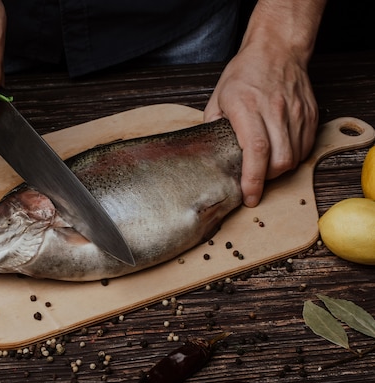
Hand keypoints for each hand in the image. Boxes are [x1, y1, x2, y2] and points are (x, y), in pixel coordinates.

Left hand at [204, 0, 324, 206]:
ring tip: (266, 165)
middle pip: (280, 159)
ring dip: (280, 169)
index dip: (253, 179)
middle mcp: (274, 111)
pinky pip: (305, 147)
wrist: (277, 49)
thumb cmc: (245, 73)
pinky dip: (294, 157)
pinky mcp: (310, 114)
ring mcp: (295, 112)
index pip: (255, 150)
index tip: (249, 197)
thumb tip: (209, 153)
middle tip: (255, 181)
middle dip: (268, 179)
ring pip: (295, 157)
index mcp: (247, 108)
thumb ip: (212, 127)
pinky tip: (280, 152)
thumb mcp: (218, 98)